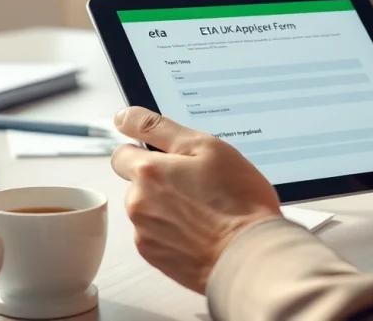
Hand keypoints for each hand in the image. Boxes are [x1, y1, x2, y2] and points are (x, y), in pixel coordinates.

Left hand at [110, 107, 281, 293]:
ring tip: (204, 211)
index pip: (122, 153)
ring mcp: (144, 233)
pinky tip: (199, 231)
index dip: (145, 152)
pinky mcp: (154, 256)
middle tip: (198, 185)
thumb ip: (158, 128)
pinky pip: (155, 236)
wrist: (250, 255)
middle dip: (160, 182)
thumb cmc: (237, 201)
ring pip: (147, 211)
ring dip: (166, 208)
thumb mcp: (206, 147)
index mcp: (148, 172)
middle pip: (136, 184)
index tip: (168, 159)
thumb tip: (123, 116)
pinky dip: (172, 232)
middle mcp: (138, 203)